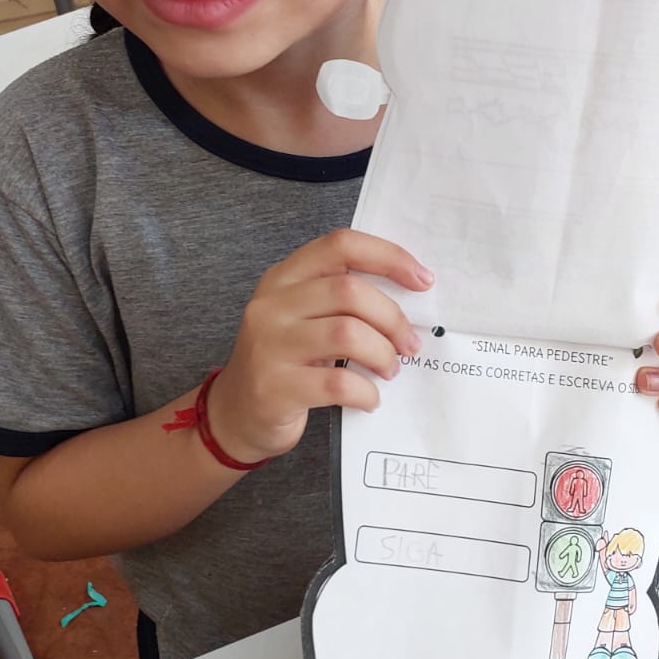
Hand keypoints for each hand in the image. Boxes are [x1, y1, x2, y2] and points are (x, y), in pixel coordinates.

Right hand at [206, 229, 431, 463]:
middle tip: (409, 344)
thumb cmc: (285, 360)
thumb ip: (340, 298)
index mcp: (283, 277)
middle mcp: (271, 305)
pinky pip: (338, 384)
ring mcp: (268, 346)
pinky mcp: (274, 388)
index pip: (340, 245)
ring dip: (383, 355)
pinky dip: (366, 392)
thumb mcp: (302, 317)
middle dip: (392, 318)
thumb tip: (410, 293)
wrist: (236, 413)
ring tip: (389, 370)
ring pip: (347, 334)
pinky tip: (369, 399)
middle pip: (349, 291)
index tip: (422, 279)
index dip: (388, 256)